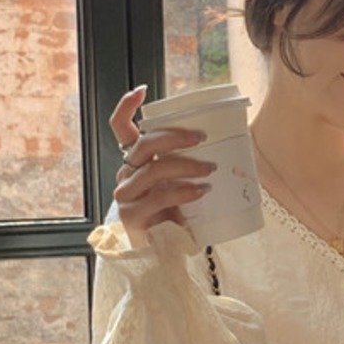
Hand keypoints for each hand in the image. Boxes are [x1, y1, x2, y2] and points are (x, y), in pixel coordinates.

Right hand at [109, 86, 213, 246]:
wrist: (162, 253)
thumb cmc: (174, 214)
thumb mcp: (181, 184)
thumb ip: (187, 166)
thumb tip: (222, 147)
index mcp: (135, 162)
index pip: (120, 128)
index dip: (126, 107)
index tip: (141, 90)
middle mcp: (126, 174)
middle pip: (144, 145)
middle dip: (174, 137)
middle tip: (201, 138)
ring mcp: (127, 195)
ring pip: (154, 170)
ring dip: (186, 165)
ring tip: (209, 169)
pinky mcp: (133, 214)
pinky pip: (159, 196)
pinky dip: (184, 191)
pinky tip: (200, 191)